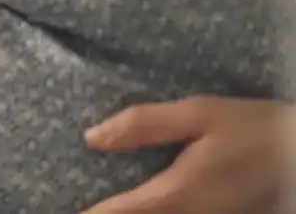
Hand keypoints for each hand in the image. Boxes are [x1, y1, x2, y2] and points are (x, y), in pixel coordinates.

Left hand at [81, 96, 292, 213]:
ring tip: (100, 202)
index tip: (63, 210)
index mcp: (179, 195)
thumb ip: (144, 125)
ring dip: (129, 213)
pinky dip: (152, 211)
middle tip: (70, 203)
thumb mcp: (199, 114)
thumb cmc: (257, 130)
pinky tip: (138, 200)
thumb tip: (91, 138)